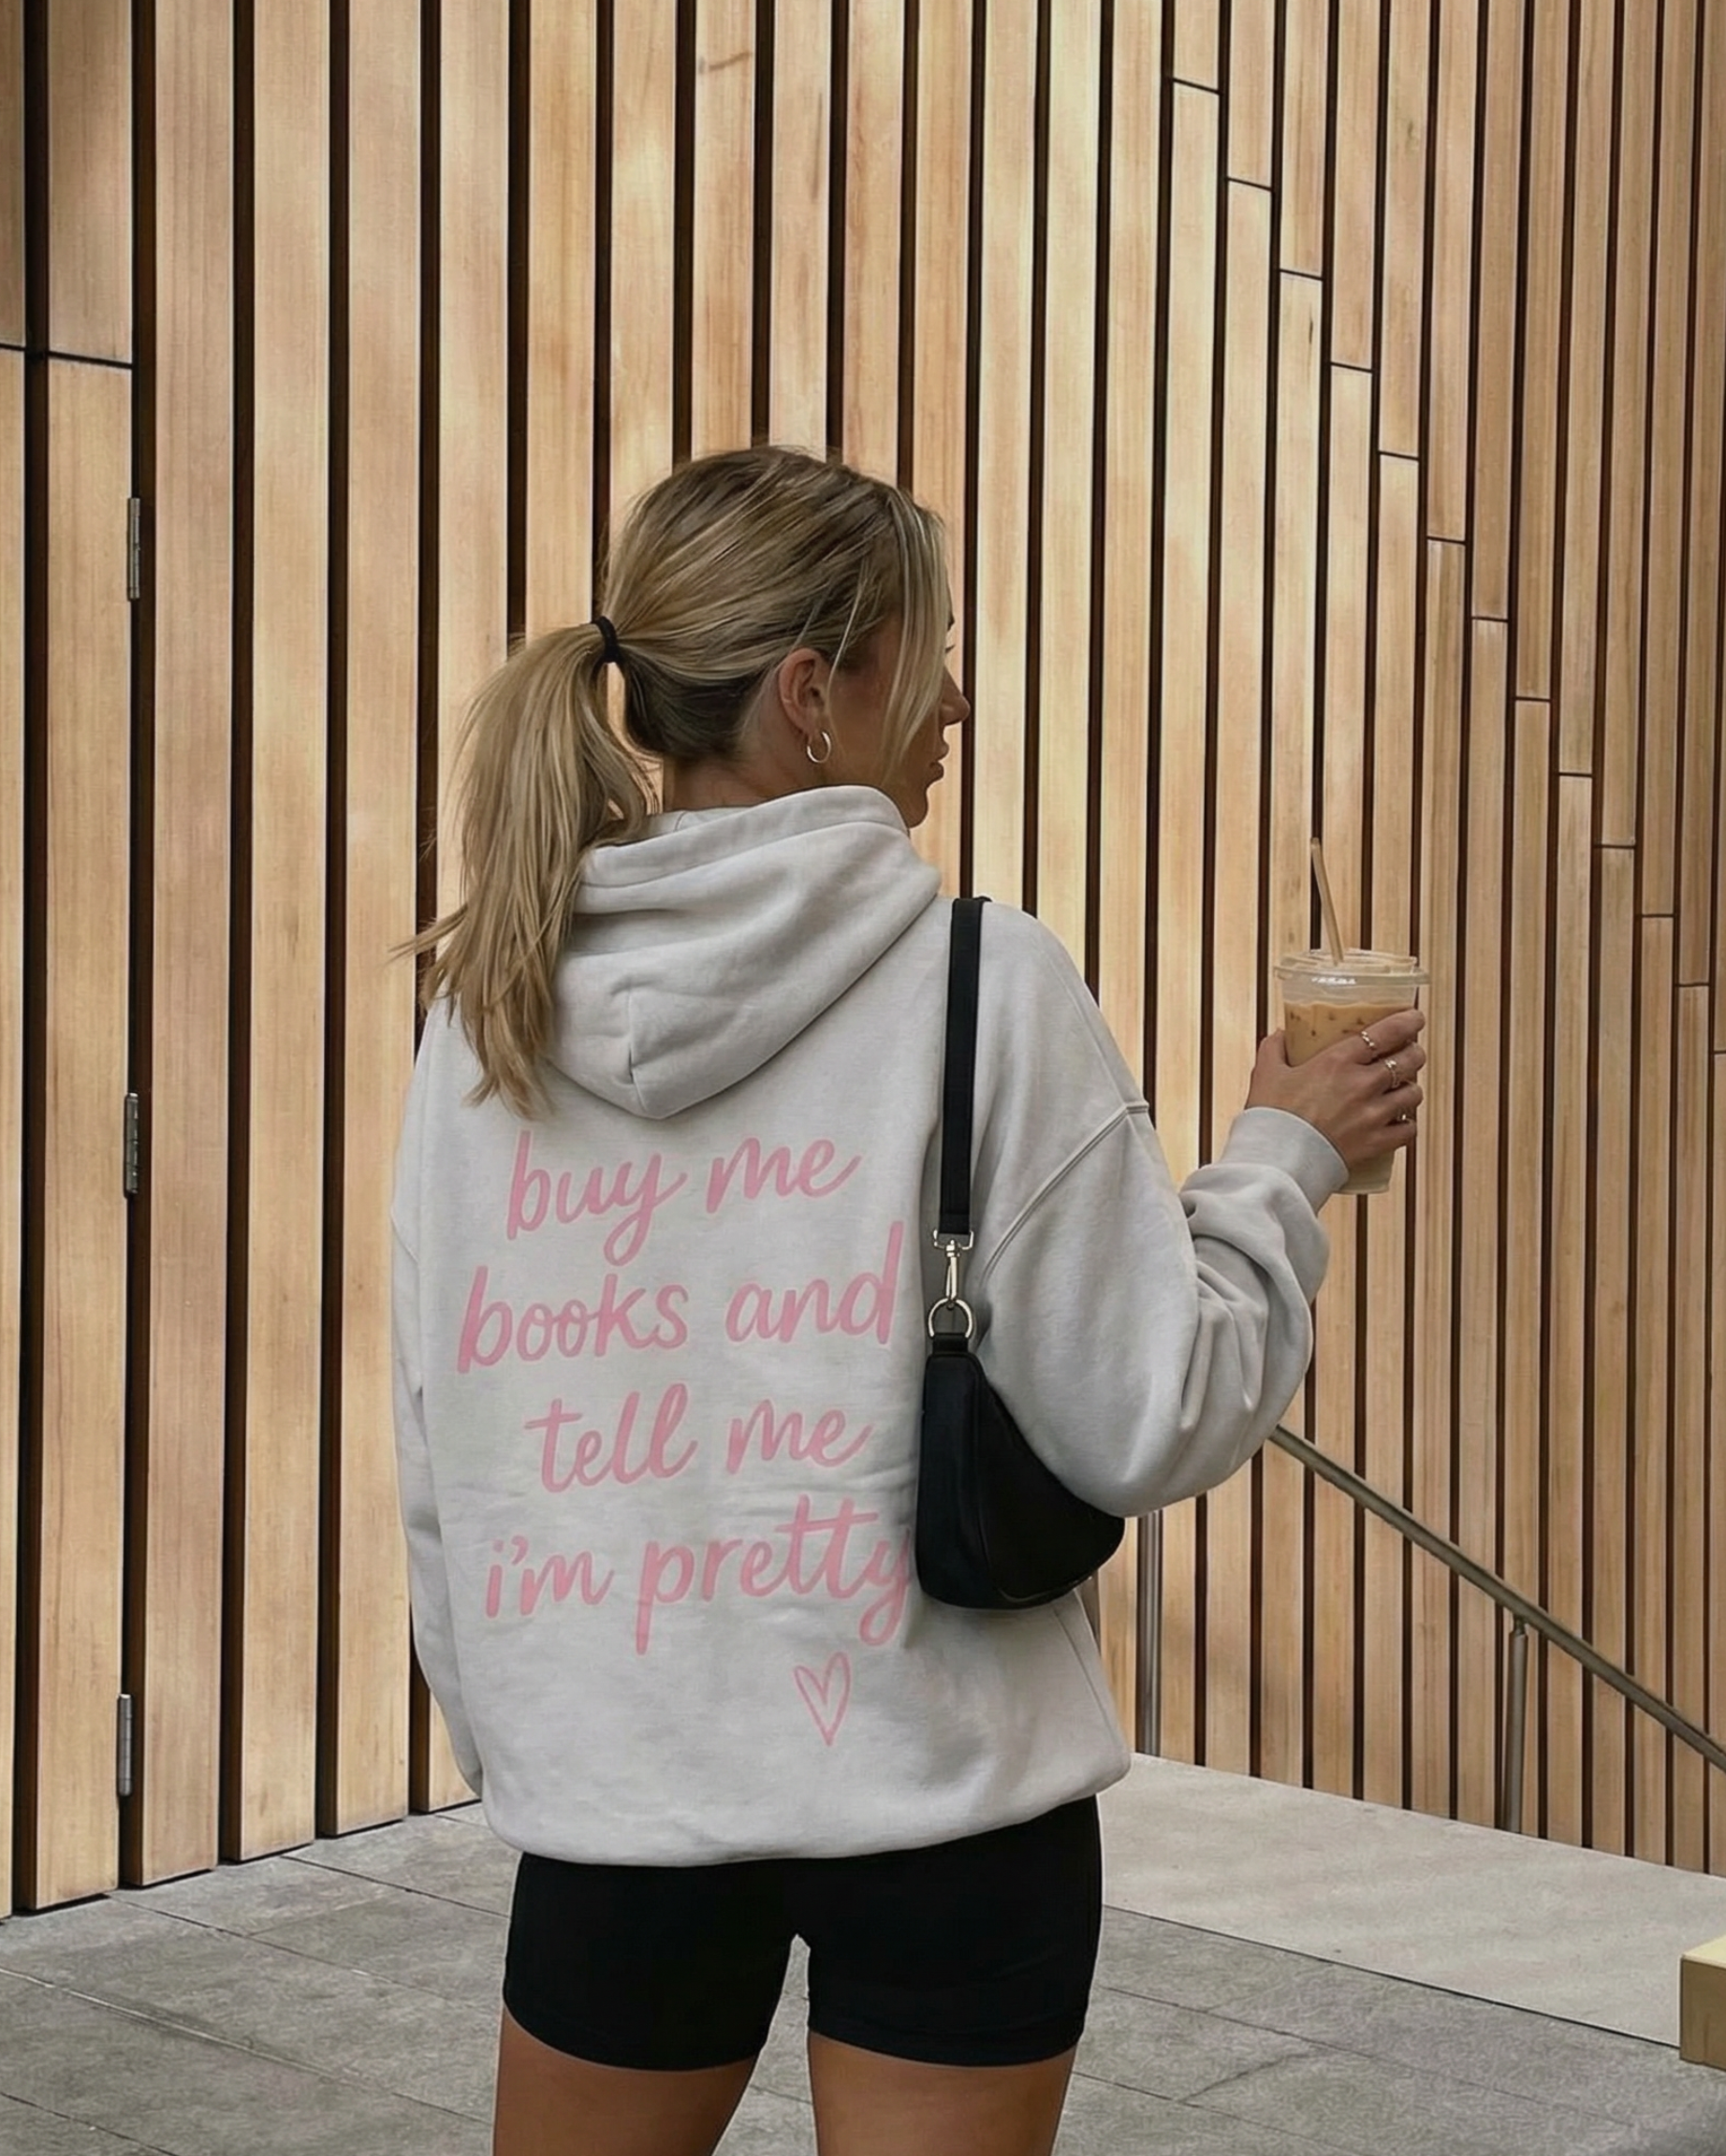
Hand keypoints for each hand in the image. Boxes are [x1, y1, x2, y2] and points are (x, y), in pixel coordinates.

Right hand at [1244, 1008, 1427, 1172]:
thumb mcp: (1266, 1074)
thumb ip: (1274, 1049)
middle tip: (1410, 1052)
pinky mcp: (1375, 1143)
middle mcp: (1362, 1084)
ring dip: (1411, 1088)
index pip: (1386, 1032)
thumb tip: (1280, 1035)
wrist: (1277, 1160)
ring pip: (1413, 1094)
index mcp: (1337, 1061)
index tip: (1414, 1018)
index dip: (1407, 1022)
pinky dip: (1407, 1125)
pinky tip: (1400, 1122)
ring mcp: (1372, 1114)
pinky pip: (1408, 1130)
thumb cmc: (1271, 1116)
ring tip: (1403, 1089)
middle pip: (1409, 1060)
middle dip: (1414, 1053)